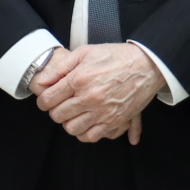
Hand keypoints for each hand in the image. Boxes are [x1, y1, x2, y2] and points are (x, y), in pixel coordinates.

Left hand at [33, 43, 163, 144]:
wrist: (147, 65)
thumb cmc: (116, 56)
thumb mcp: (85, 52)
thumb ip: (61, 68)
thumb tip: (42, 82)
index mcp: (79, 79)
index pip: (49, 99)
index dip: (43, 101)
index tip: (46, 100)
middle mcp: (89, 97)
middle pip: (58, 116)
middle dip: (55, 111)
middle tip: (60, 106)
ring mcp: (102, 111)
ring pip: (72, 129)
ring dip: (68, 123)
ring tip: (73, 114)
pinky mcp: (115, 121)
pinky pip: (91, 136)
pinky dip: (84, 133)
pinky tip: (85, 124)